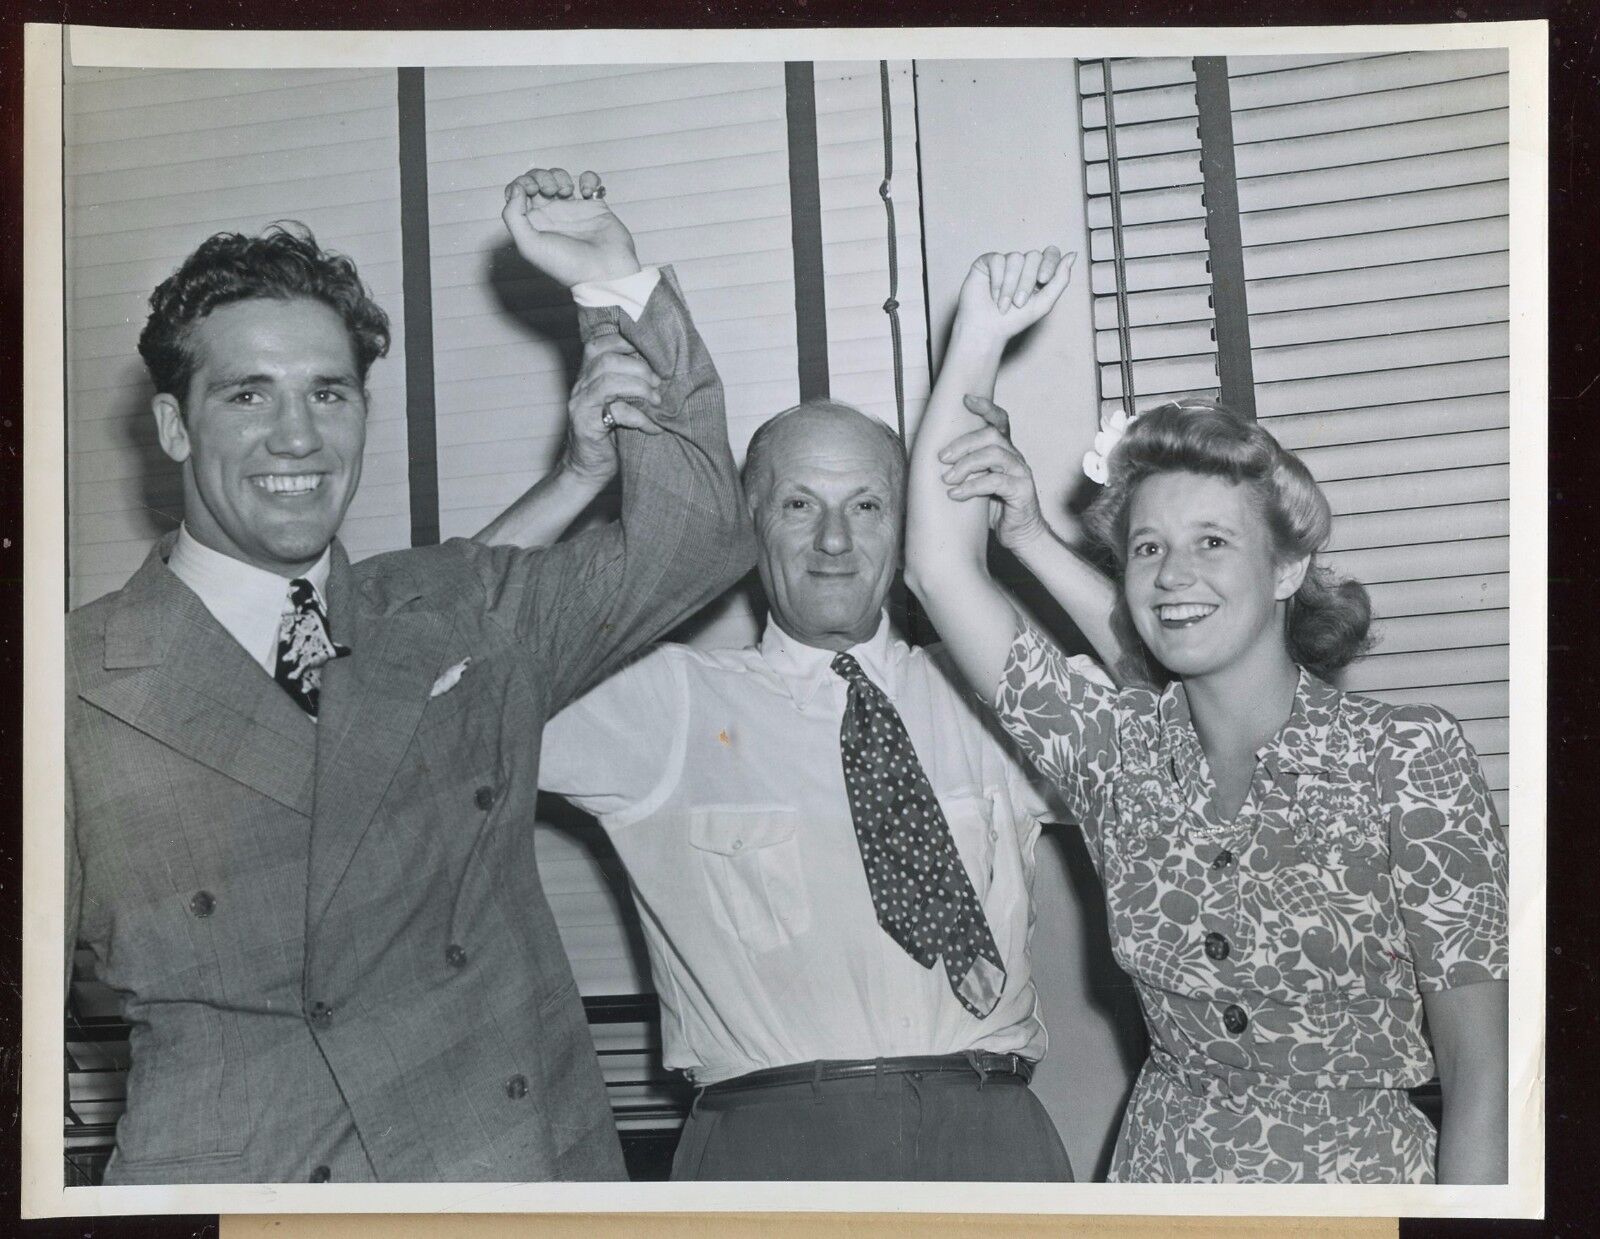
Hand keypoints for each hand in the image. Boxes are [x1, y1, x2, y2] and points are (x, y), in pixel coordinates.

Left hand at [502, 167, 640, 286]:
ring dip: (561, 177)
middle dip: (541, 177)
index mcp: (533, 223)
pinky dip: (589, 179)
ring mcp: (573, 209)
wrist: (603, 273)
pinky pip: (589, 181)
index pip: (518, 192)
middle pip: (537, 179)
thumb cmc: (567, 265)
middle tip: (550, 190)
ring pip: (560, 177)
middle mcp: (551, 214)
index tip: (533, 191)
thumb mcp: (529, 246)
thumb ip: (514, 216)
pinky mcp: (595, 206)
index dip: (522, 183)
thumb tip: (516, 190)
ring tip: (569, 192)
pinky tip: (588, 192)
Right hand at [561, 336, 665, 486]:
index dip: (625, 344)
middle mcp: (580, 387)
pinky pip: (616, 413)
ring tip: (656, 402)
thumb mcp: (621, 404)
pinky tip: (653, 427)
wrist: (588, 470)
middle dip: (639, 368)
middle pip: (607, 360)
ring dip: (639, 388)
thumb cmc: (611, 436)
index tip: (651, 356)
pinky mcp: (586, 426)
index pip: (599, 346)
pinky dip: (640, 418)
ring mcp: (581, 406)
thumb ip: (632, 386)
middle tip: (658, 384)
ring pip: (608, 381)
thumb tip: (663, 373)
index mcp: (587, 377)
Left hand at [937, 395, 1049, 551]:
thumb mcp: (977, 483)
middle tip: (941, 458)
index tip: (966, 399)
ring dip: (966, 464)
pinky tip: (955, 494)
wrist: (1020, 535)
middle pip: (991, 435)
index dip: (985, 407)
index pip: (999, 421)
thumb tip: (933, 458)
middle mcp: (1015, 458)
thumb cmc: (996, 508)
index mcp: (1005, 451)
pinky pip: (996, 482)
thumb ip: (964, 468)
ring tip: (947, 479)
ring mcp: (1021, 473)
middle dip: (963, 443)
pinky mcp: (1022, 491)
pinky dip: (972, 486)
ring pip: (994, 455)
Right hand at [954, 247, 1074, 345]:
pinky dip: (997, 280)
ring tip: (1003, 304)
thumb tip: (1073, 254)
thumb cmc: (1015, 321)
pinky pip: (997, 259)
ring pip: (1015, 257)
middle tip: (1019, 303)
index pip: (1050, 253)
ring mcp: (1005, 262)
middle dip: (1027, 281)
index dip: (1049, 263)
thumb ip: (1061, 279)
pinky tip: (993, 294)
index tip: (1043, 280)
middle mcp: (1022, 264)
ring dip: (1010, 285)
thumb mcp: (1045, 303)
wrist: (987, 331)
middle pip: (1033, 256)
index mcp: (1038, 272)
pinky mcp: (987, 262)